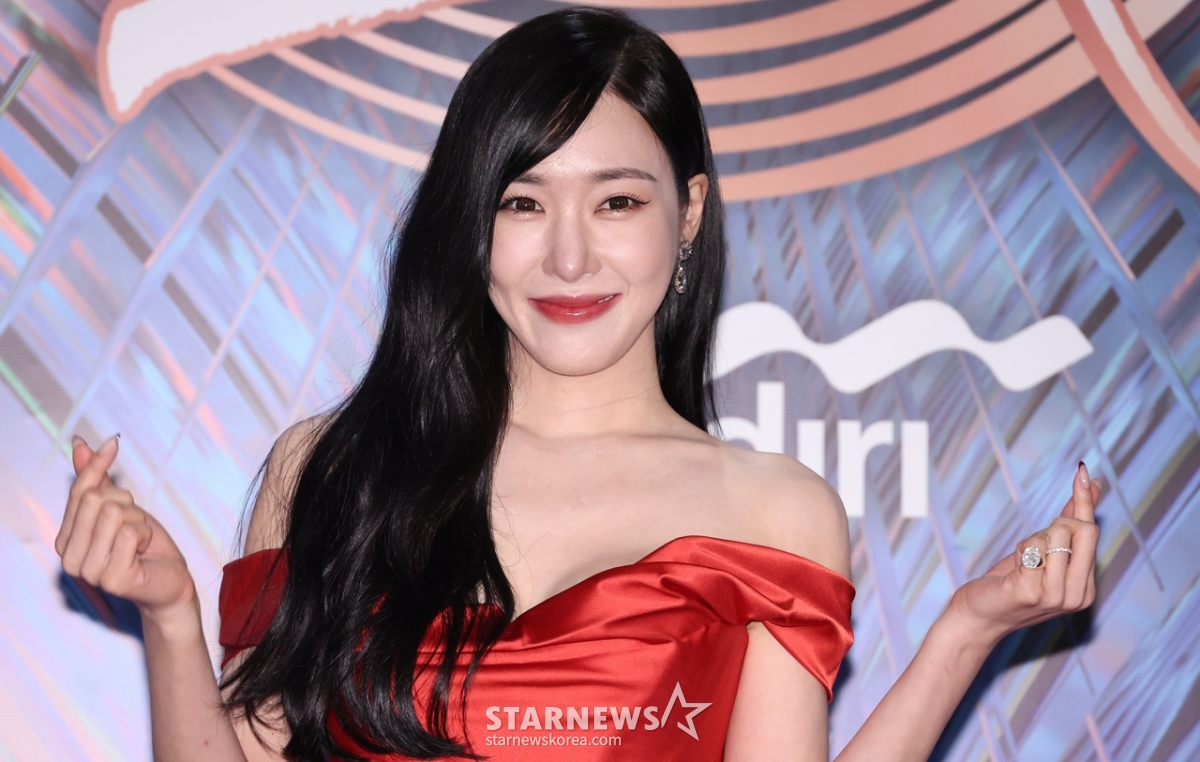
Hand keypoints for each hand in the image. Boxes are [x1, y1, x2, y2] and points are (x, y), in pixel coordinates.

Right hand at [55, 436, 195, 622]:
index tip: (113, 443)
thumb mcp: (120, 508)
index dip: (97, 464)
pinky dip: (145, 535)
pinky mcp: (111, 579)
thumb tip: (80, 443)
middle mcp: (69, 558)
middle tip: (136, 525)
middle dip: (127, 504)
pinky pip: (130, 533)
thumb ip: (96, 480)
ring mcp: (88, 571)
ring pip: (115, 514)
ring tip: (140, 541)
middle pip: (96, 499)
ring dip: (138, 522)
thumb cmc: (144, 546)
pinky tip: (143, 552)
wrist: (169, 581)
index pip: (79, 491)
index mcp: (65, 539)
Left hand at [946, 462, 1099, 645]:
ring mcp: (1056, 596)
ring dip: (1031, 543)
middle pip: (1079, 529)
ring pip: (1053, 536)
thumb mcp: (1045, 554)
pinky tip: (1012, 573)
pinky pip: (1030, 549)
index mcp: (1086, 587)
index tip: (1082, 469)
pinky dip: (1019, 552)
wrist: (978, 618)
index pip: (1091, 531)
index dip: (1083, 499)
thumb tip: (1093, 486)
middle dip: (1053, 526)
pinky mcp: (1031, 592)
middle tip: (1033, 548)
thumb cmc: (1011, 583)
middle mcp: (1078, 595)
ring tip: (1021, 566)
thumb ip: (1069, 523)